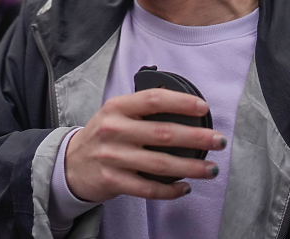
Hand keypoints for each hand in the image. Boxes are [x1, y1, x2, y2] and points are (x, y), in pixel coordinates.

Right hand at [65, 88, 226, 202]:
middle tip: (218, 141)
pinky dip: (171, 190)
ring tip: (211, 168)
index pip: (153, 99)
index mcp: (117, 108)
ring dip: (191, 167)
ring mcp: (113, 156)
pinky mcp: (113, 181)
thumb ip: (141, 108)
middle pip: (163, 133)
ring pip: (161, 164)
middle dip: (197, 138)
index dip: (181, 102)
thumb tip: (183, 104)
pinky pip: (149, 189)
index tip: (203, 108)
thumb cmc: (102, 136)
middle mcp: (114, 130)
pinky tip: (185, 187)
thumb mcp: (114, 113)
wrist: (70, 164)